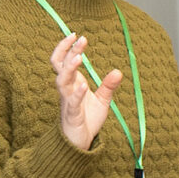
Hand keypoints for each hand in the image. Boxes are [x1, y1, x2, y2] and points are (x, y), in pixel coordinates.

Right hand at [52, 32, 120, 152]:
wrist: (80, 142)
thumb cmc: (87, 119)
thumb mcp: (102, 100)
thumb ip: (108, 86)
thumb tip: (118, 71)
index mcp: (72, 83)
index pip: (63, 60)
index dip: (67, 47)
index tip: (77, 35)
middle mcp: (67, 90)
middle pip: (60, 66)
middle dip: (69, 51)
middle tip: (80, 38)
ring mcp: (67, 102)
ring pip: (62, 81)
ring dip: (69, 68)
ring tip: (79, 58)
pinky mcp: (72, 115)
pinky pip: (72, 103)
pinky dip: (77, 94)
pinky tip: (83, 86)